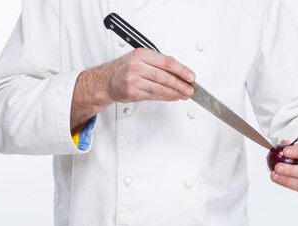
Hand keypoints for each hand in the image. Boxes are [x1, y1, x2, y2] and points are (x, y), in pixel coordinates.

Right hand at [71, 49, 194, 129]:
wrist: (107, 80)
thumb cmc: (125, 67)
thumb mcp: (140, 58)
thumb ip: (158, 62)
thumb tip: (179, 69)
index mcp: (141, 55)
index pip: (166, 63)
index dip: (181, 70)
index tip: (191, 76)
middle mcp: (137, 67)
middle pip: (165, 77)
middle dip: (180, 85)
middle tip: (191, 89)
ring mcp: (134, 81)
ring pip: (160, 88)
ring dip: (175, 93)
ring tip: (185, 94)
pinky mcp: (133, 93)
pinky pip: (154, 96)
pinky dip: (166, 97)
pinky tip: (173, 97)